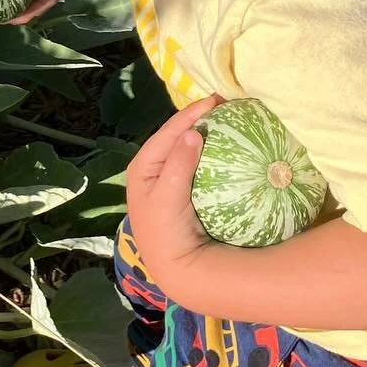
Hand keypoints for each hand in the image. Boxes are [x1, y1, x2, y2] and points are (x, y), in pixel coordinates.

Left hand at [125, 95, 223, 279]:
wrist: (175, 266)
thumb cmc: (165, 230)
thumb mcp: (168, 197)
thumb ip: (178, 165)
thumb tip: (193, 133)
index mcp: (142, 167)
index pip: (167, 133)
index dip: (189, 114)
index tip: (214, 100)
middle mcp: (152, 169)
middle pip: (176, 136)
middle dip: (197, 119)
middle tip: (223, 104)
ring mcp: (168, 178)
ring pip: (186, 147)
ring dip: (204, 132)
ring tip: (225, 117)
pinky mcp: (182, 188)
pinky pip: (195, 162)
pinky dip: (208, 150)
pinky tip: (224, 144)